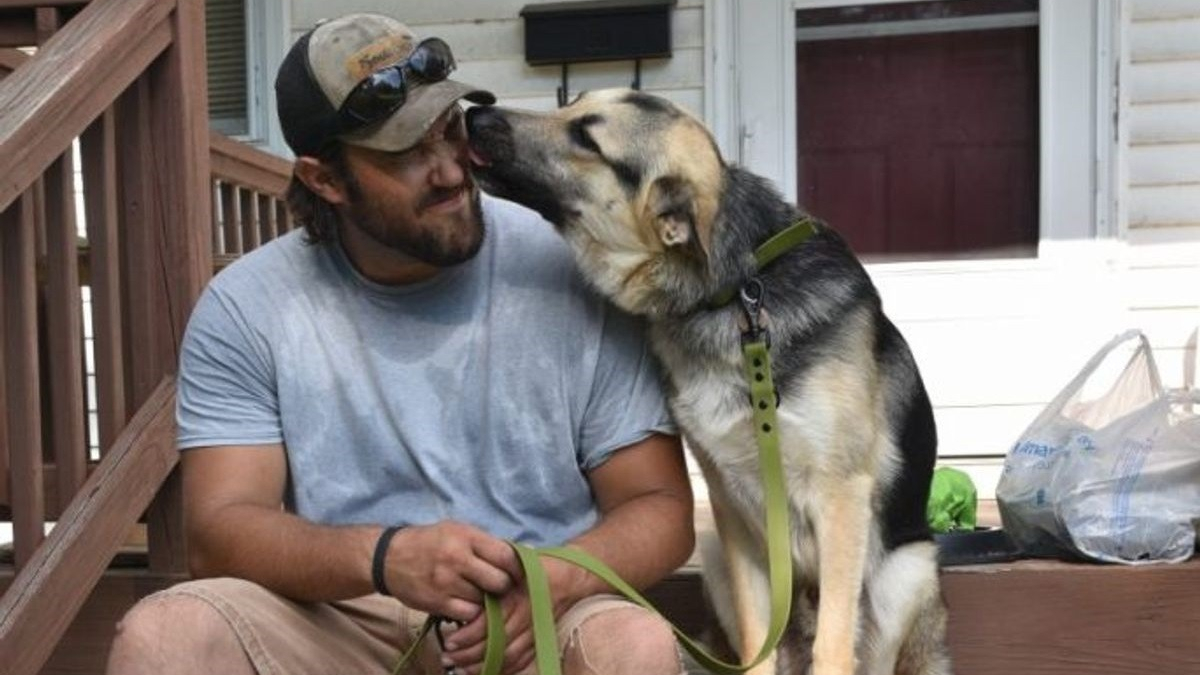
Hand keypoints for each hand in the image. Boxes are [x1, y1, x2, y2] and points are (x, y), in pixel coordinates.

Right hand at [384, 521, 521, 622]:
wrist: (389, 558)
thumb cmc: (430, 542)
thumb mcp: (457, 531)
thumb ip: (485, 543)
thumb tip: (522, 554)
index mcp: (466, 536)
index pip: (506, 555)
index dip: (517, 567)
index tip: (516, 573)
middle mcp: (457, 557)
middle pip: (498, 580)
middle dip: (503, 586)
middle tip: (499, 586)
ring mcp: (446, 581)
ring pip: (484, 599)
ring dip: (486, 600)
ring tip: (479, 593)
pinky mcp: (437, 601)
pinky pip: (468, 613)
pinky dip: (472, 612)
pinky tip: (467, 603)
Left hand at [439, 556, 589, 674]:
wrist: (569, 575)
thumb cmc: (536, 567)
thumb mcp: (512, 566)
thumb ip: (490, 579)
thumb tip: (461, 591)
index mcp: (517, 598)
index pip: (488, 625)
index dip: (467, 636)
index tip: (449, 641)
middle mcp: (527, 618)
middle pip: (495, 645)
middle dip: (469, 656)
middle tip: (448, 659)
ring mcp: (536, 631)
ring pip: (507, 657)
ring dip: (483, 666)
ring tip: (460, 669)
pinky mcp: (541, 640)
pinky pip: (521, 661)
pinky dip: (504, 669)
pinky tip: (486, 671)